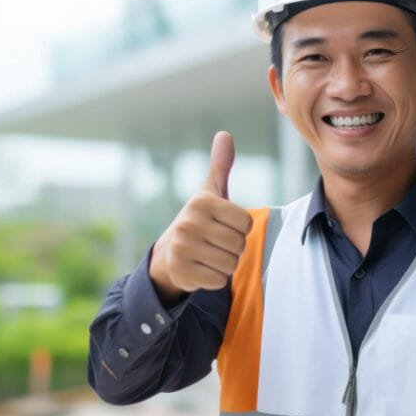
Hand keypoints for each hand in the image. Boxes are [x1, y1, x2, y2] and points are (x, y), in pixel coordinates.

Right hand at [150, 131, 252, 300]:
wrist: (169, 253)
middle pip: (239, 244)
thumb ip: (220, 166)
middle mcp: (189, 222)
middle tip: (215, 242)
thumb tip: (224, 134)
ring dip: (225, 264)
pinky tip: (201, 268)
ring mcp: (182, 248)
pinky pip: (218, 281)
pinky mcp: (181, 271)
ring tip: (208, 255)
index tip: (223, 225)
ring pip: (230, 264)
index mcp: (201, 202)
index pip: (245, 222)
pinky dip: (214, 278)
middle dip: (233, 247)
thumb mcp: (210, 193)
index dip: (240, 228)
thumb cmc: (200, 220)